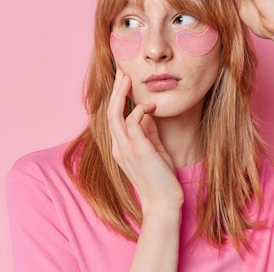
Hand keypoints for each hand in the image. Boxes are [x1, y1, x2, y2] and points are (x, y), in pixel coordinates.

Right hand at [107, 69, 182, 213]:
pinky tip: (150, 106)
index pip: (113, 118)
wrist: (163, 203)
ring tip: (128, 79)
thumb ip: (148, 131)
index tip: (122, 82)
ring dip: (122, 95)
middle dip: (115, 91)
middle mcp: (118, 147)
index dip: (116, 98)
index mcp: (119, 147)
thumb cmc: (160, 178)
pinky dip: (140, 111)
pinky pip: (133, 124)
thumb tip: (147, 112)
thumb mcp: (153, 149)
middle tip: (122, 72)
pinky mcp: (139, 151)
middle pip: (110, 112)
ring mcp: (127, 150)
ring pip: (115, 115)